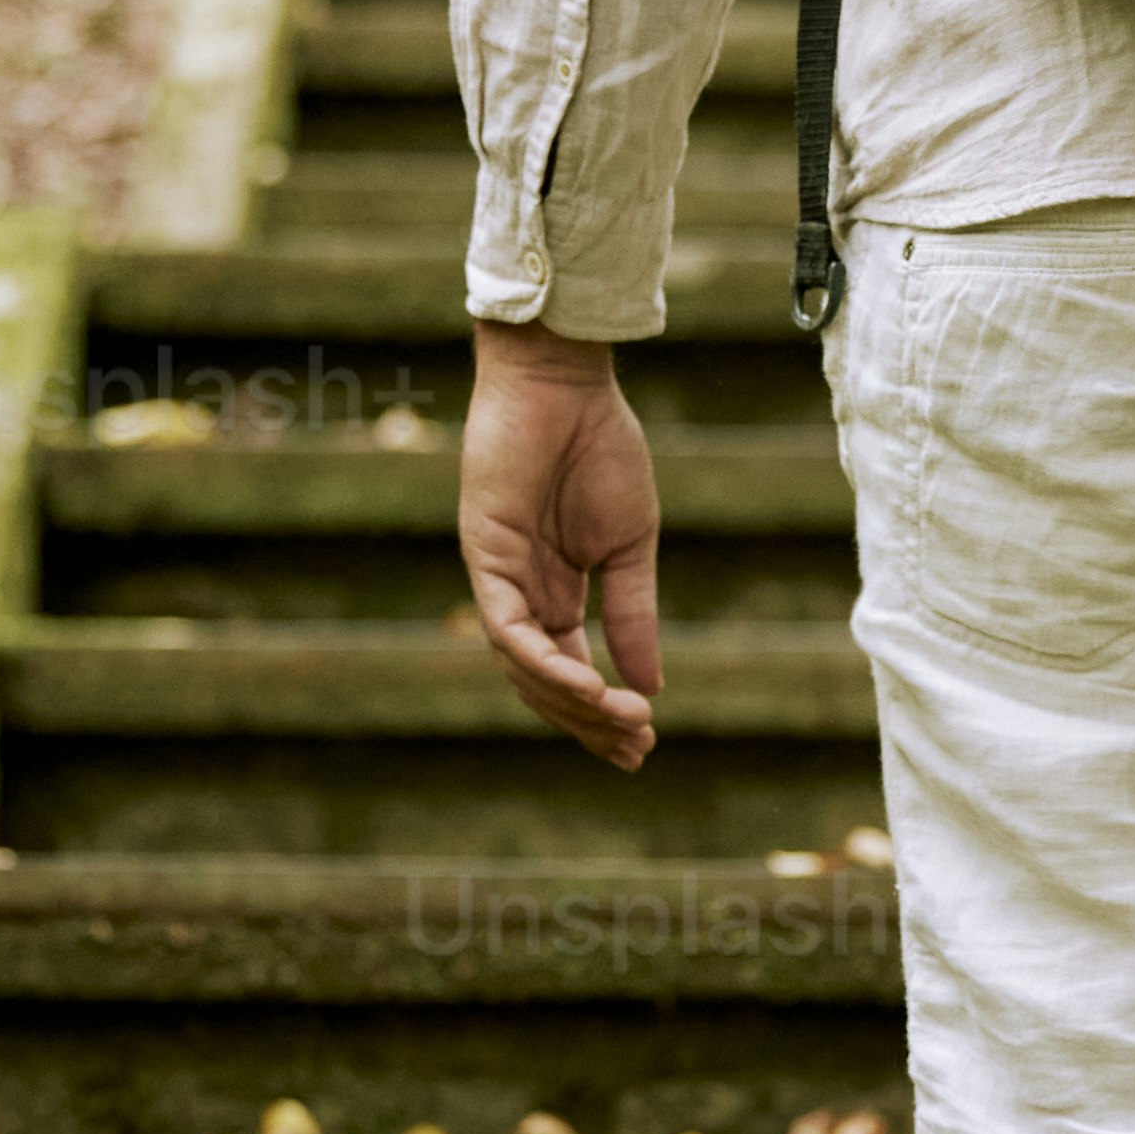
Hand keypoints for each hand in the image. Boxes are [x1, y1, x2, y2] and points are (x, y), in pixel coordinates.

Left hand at [460, 325, 663, 766]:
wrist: (566, 383)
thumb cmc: (599, 449)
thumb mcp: (631, 545)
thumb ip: (632, 615)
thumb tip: (650, 685)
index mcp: (555, 590)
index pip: (571, 669)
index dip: (603, 711)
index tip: (646, 743)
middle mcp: (521, 593)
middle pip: (544, 681)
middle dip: (589, 722)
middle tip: (637, 750)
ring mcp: (499, 577)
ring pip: (523, 666)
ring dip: (571, 701)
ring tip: (622, 719)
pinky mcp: (484, 555)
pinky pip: (506, 627)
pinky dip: (542, 662)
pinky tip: (587, 684)